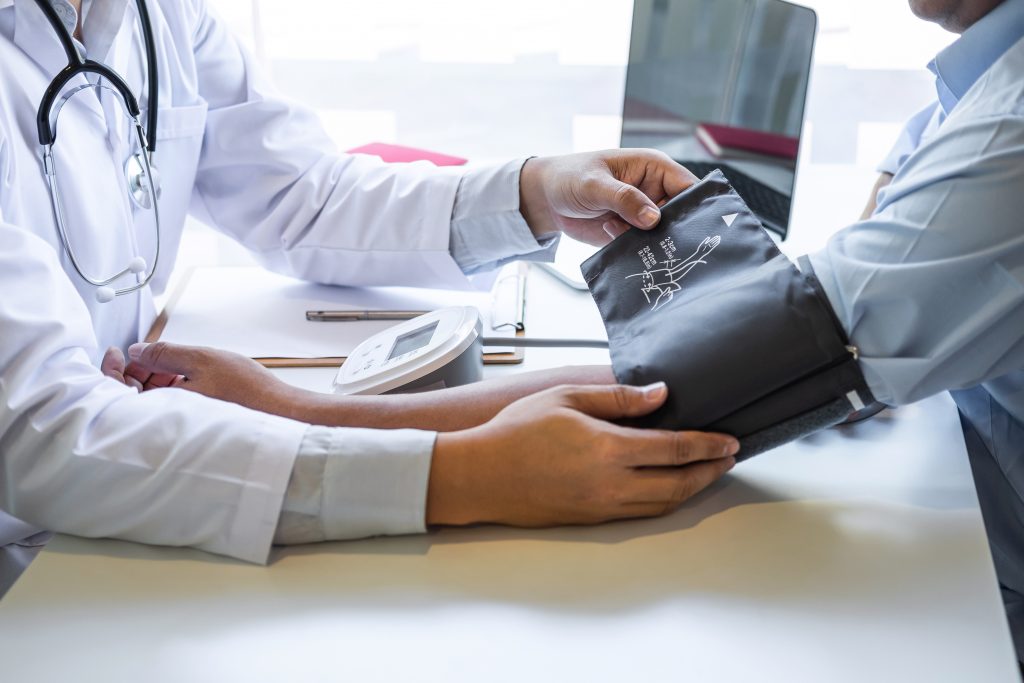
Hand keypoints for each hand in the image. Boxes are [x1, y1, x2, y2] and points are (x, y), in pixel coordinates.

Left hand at [101, 342, 301, 415]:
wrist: (278, 411)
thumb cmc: (246, 391)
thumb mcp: (202, 359)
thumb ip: (164, 353)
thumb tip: (135, 351)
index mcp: (162, 407)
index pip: (117, 391)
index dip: (111, 368)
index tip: (115, 351)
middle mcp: (167, 420)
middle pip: (133, 395)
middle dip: (137, 370)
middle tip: (152, 353)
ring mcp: (180, 422)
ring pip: (153, 398)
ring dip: (156, 378)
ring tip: (176, 364)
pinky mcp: (193, 421)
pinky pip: (170, 404)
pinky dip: (171, 388)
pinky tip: (186, 377)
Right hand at [427, 382, 738, 526]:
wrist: (480, 476)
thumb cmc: (515, 432)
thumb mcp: (566, 397)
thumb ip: (616, 397)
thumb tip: (659, 394)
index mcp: (607, 449)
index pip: (675, 448)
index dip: (708, 445)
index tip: (729, 440)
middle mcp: (611, 483)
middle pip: (678, 483)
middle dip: (710, 471)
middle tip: (728, 457)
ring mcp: (602, 506)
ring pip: (663, 504)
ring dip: (692, 489)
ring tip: (706, 472)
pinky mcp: (591, 519)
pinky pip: (641, 513)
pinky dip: (665, 501)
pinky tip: (668, 487)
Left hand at [518, 149, 697, 244]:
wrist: (545, 199)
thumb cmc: (569, 177)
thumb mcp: (594, 184)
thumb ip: (624, 199)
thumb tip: (653, 218)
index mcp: (654, 169)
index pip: (689, 186)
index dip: (700, 205)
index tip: (703, 228)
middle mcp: (655, 192)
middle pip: (683, 215)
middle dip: (679, 232)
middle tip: (672, 249)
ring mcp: (644, 215)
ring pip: (665, 236)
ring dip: (657, 246)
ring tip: (643, 250)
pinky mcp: (632, 234)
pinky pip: (645, 248)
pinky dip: (640, 253)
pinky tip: (626, 252)